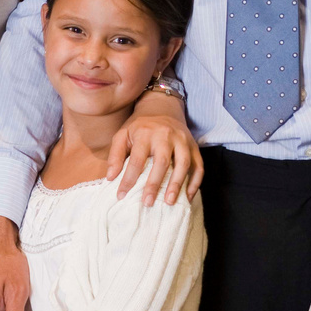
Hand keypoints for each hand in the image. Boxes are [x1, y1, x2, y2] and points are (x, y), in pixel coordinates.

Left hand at [108, 90, 202, 204]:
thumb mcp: (122, 134)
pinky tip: (187, 197)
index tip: (121, 196)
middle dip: (155, 184)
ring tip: (169, 202)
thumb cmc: (140, 126)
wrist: (163, 108)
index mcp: (145, 133)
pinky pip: (199, 166)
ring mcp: (183, 141)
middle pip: (162, 162)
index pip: (136, 159)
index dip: (128, 179)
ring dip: (177, 184)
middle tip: (147, 202)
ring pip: (184, 163)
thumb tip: (111, 177)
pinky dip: (195, 183)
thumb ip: (115, 155)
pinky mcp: (194, 146)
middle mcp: (166, 136)